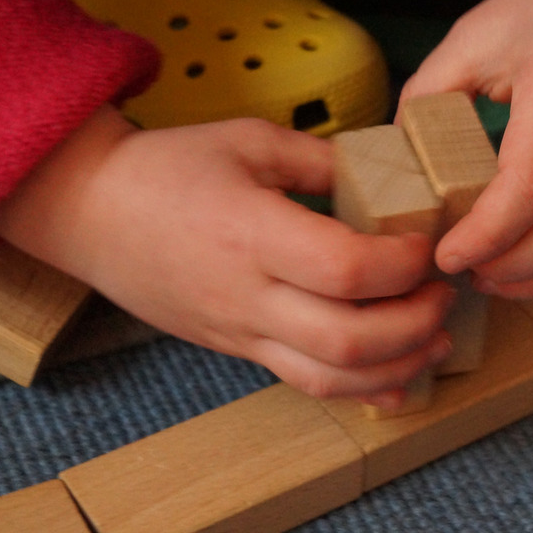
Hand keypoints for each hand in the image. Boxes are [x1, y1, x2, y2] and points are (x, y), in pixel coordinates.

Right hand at [0, 107, 453, 400]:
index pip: (347, 268)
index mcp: (252, 233)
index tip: (429, 243)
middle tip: (443, 292)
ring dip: (399, 367)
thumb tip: (393, 176)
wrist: (90, 214)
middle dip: (416, 323)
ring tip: (435, 338)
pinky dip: (362, 391)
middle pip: (350, 341)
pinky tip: (398, 376)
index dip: (404, 263)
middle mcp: (249, 296)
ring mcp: (242, 333)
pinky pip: (307, 386)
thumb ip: (324, 162)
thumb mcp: (249, 141)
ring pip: (332, 380)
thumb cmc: (167, 169)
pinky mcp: (240, 351)